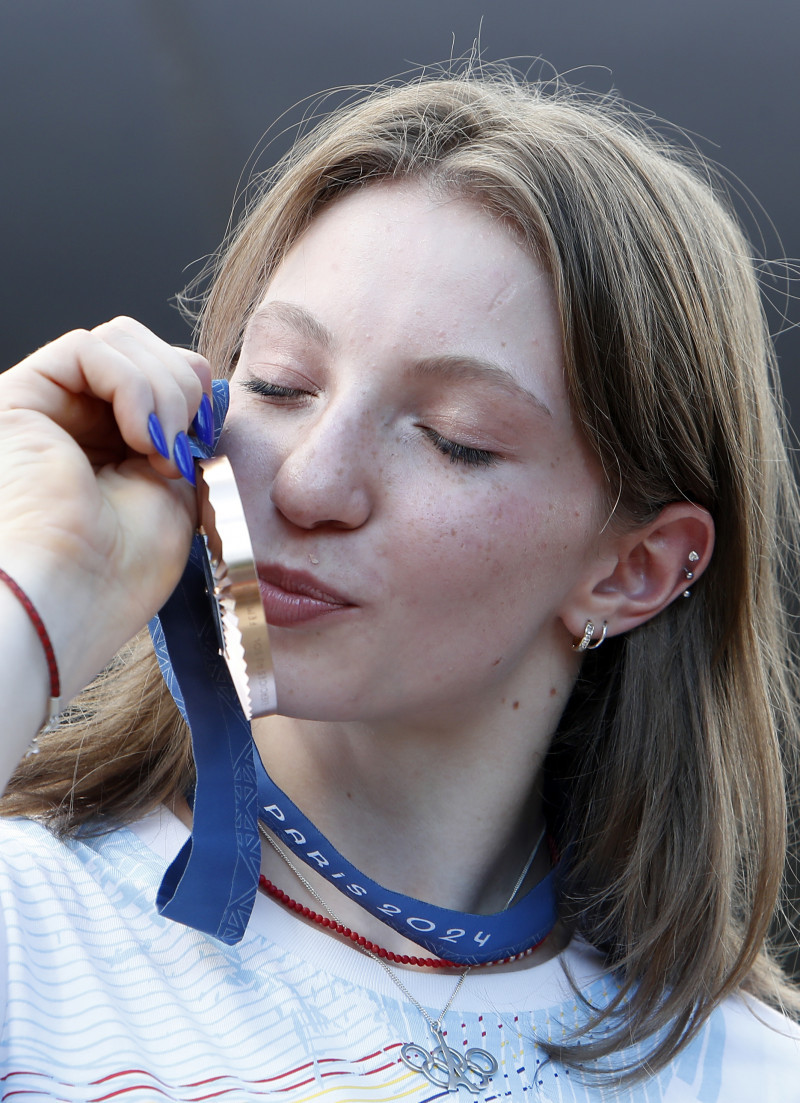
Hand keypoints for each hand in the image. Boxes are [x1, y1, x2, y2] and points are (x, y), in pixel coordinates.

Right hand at [0, 317, 211, 708]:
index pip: (166, 374)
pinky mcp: (20, 397)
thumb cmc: (121, 570)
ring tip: (158, 451)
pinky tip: (136, 435)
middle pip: (146, 347)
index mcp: (114, 445)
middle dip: (183, 388)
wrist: (72, 599)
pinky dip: (131, 384)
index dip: (196, 393)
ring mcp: (48, 407)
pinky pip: (88, 347)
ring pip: (121, 341)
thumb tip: (208, 389)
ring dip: (163, 390)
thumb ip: (186, 433)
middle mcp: (77, 420)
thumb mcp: (178, 491)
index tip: (204, 445)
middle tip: (181, 451)